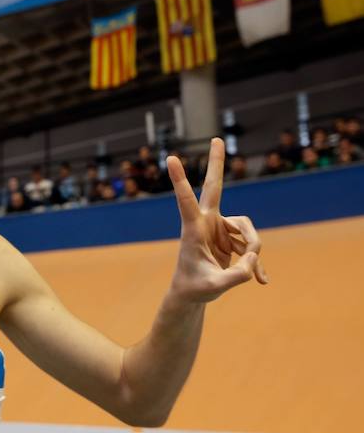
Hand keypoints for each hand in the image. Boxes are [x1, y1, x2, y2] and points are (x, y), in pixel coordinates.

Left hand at [166, 138, 267, 303]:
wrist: (193, 293)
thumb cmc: (195, 289)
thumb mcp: (214, 287)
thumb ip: (236, 275)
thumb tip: (255, 259)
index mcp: (193, 230)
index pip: (185, 201)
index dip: (180, 180)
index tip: (171, 158)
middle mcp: (207, 223)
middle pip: (215, 188)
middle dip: (217, 164)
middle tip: (217, 138)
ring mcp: (220, 228)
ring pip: (248, 231)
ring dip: (253, 250)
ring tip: (250, 273)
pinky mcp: (231, 238)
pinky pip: (253, 246)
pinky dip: (256, 264)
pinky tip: (261, 281)